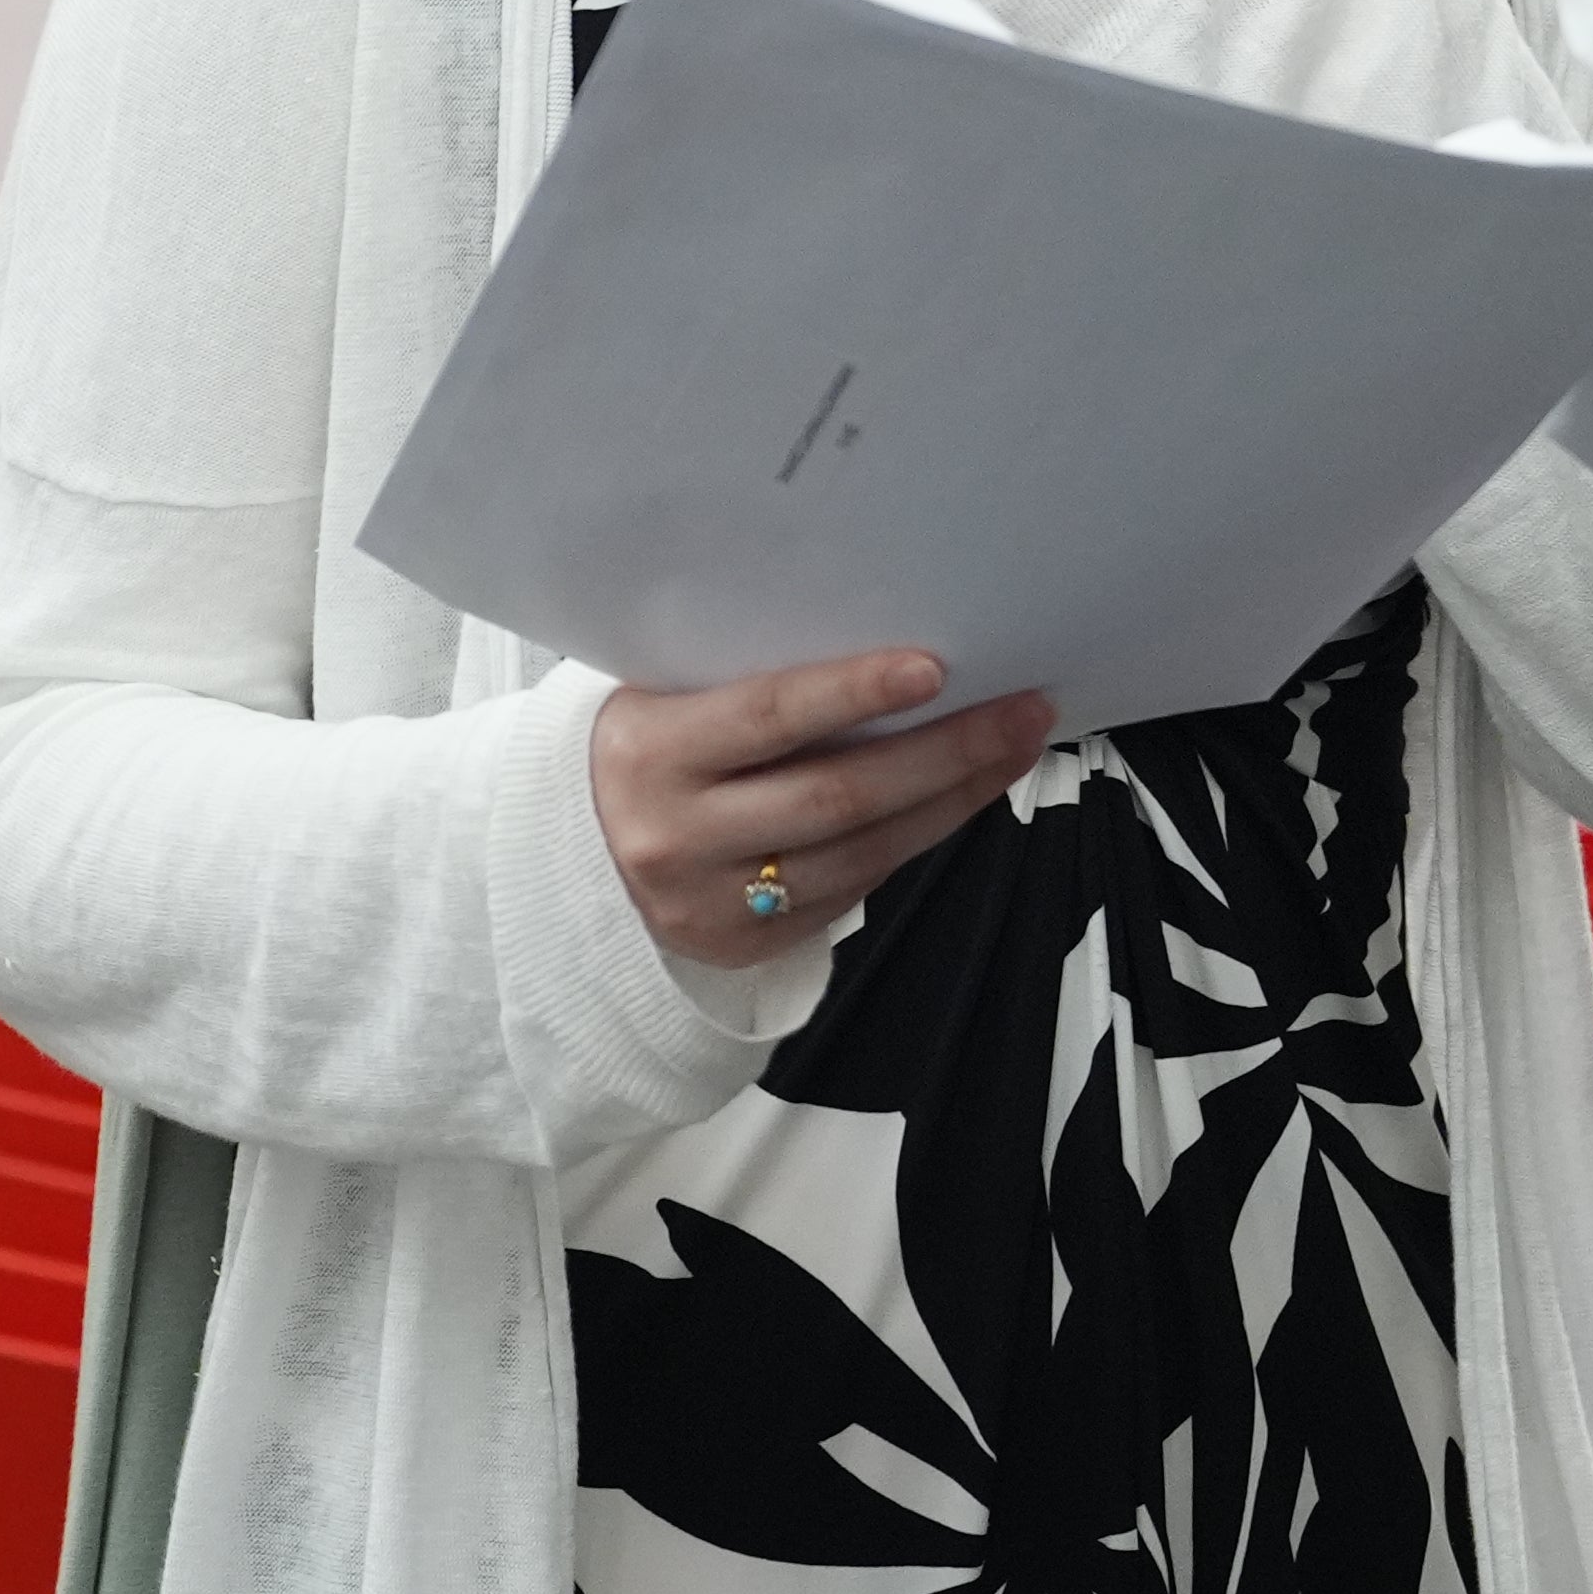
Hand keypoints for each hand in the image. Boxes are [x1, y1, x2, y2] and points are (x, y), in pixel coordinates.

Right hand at [590, 649, 1057, 970]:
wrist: (568, 854)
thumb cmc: (642, 748)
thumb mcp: (662, 700)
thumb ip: (748, 682)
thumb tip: (892, 647)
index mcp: (649, 753)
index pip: (767, 717)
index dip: (853, 692)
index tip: (934, 667)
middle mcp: (675, 836)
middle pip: (837, 795)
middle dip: (945, 750)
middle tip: (1023, 709)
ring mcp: (710, 903)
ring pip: (861, 852)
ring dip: (953, 798)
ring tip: (1013, 747)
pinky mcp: (743, 945)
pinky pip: (852, 887)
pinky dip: (914, 838)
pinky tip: (960, 798)